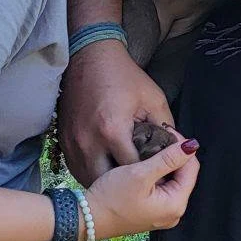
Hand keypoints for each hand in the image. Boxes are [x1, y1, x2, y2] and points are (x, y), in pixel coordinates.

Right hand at [57, 40, 173, 185]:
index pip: (135, 169)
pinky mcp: (64, 143)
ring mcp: (73, 144)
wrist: (90, 57)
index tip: (161, 172)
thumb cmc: (124, 76)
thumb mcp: (153, 98)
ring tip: (127, 178)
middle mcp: (89, 142)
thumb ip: (166, 128)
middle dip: (128, 184)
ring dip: (110, 182)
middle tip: (144, 179)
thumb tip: (177, 151)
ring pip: (92, 180)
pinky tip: (109, 169)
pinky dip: (95, 173)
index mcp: (112, 130)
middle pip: (111, 181)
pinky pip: (80, 170)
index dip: (151, 173)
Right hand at [85, 137, 199, 240]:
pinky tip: (146, 161)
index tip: (167, 130)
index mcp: (175, 205)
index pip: (192, 168)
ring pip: (173, 179)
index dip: (182, 146)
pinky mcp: (152, 211)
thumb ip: (167, 159)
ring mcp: (162, 213)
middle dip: (175, 154)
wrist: (87, 220)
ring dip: (166, 161)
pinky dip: (158, 172)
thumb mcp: (140, 174)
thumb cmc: (110, 199)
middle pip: (185, 174)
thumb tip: (192, 146)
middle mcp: (173, 213)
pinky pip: (163, 187)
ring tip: (152, 145)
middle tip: (160, 136)